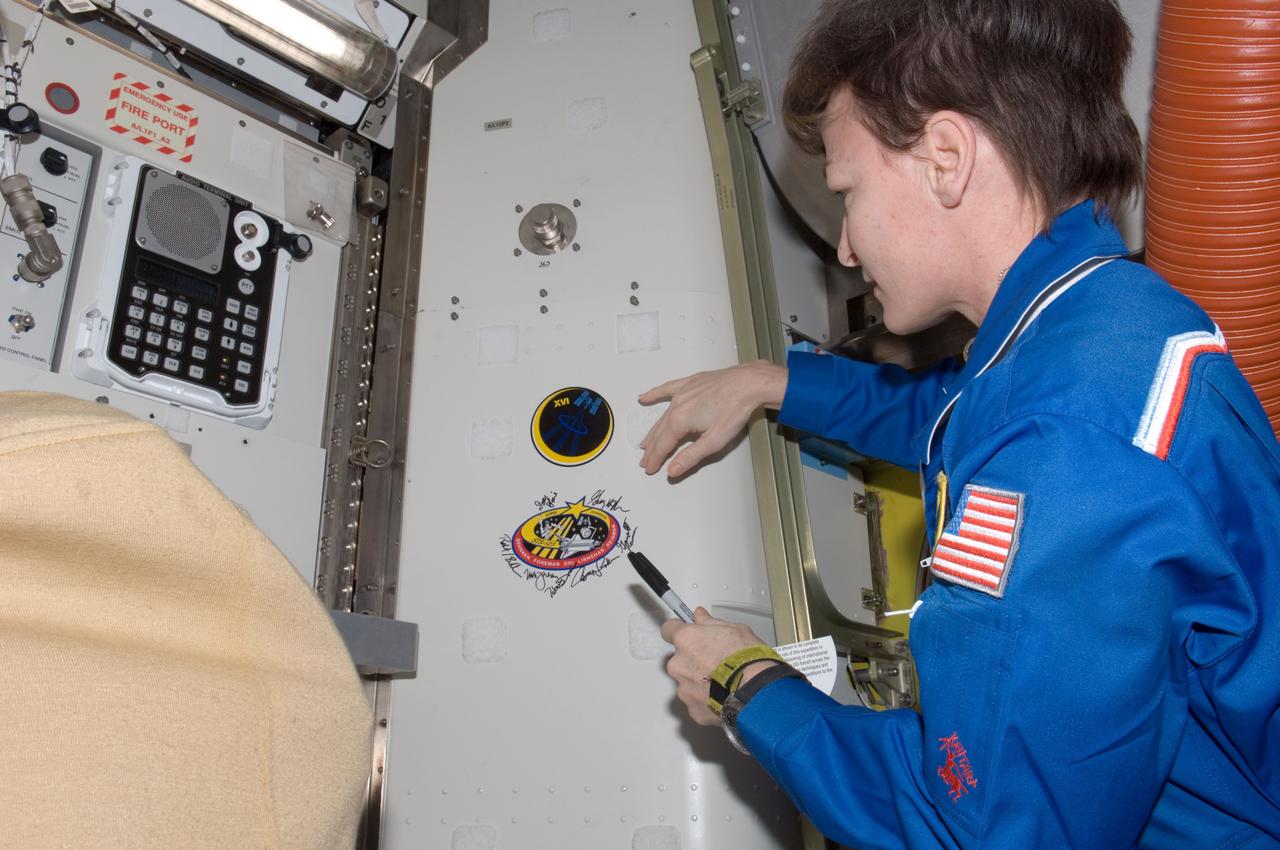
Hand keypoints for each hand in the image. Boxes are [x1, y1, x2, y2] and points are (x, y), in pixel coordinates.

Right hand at [638, 361, 786, 477]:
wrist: (748, 383)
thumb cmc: (735, 410)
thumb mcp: (714, 441)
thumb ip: (691, 456)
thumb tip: (672, 470)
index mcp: (680, 421)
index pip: (663, 445)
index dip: (655, 459)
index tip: (649, 468)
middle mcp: (676, 406)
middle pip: (660, 432)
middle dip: (652, 449)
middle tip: (644, 461)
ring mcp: (682, 393)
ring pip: (662, 415)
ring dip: (653, 430)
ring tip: (644, 442)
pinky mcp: (690, 383)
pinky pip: (667, 389)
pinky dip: (654, 394)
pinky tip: (644, 398)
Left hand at [661, 607, 770, 725]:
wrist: (758, 692)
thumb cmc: (748, 659)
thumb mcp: (735, 630)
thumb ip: (710, 622)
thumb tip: (700, 616)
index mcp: (686, 640)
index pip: (669, 629)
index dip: (679, 630)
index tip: (687, 633)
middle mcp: (679, 664)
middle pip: (678, 658)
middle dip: (692, 659)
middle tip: (715, 661)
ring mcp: (684, 688)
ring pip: (686, 681)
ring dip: (699, 681)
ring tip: (722, 681)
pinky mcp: (693, 709)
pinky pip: (695, 701)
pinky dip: (706, 699)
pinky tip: (723, 696)